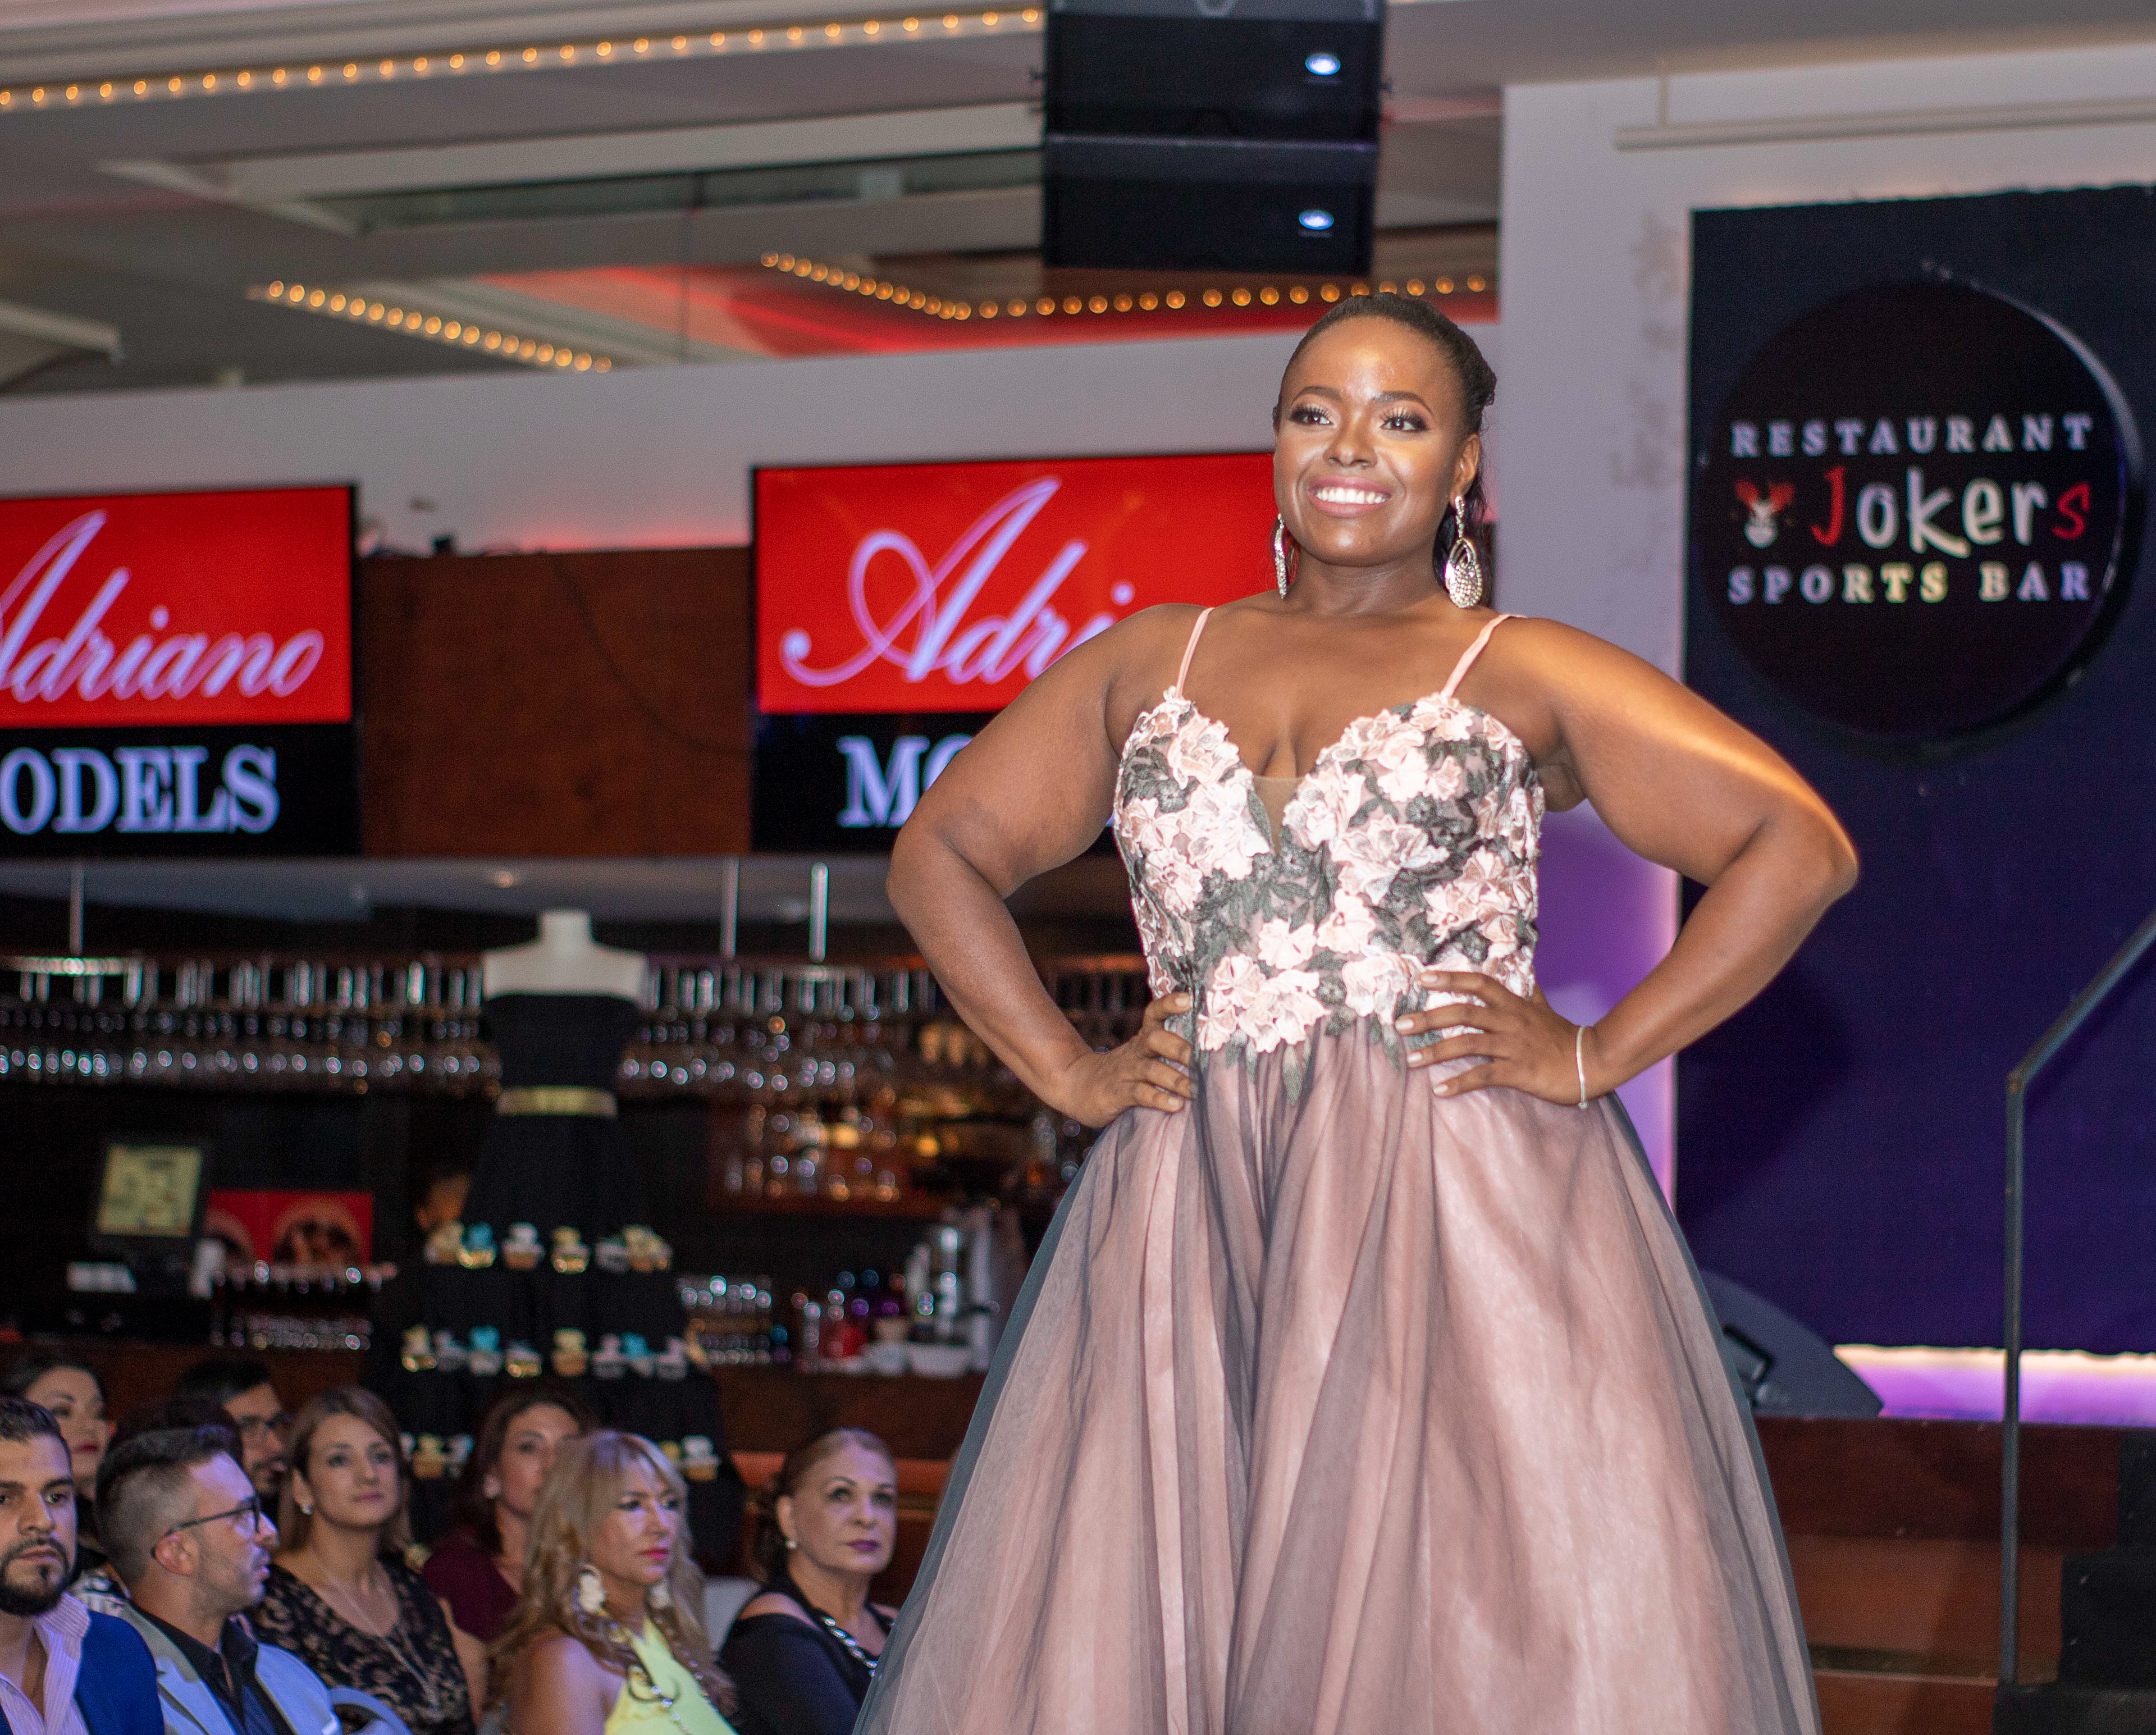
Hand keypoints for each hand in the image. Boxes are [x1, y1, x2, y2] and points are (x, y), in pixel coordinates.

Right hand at [1048, 992, 1194, 1127]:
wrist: (1079, 1087)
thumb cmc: (1125, 1071)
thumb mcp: (1143, 1055)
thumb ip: (1170, 1050)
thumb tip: (1212, 1052)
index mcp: (1143, 1039)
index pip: (1154, 1013)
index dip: (1169, 1004)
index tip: (1188, 999)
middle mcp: (1135, 1051)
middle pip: (1155, 1039)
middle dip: (1179, 1047)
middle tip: (1202, 1060)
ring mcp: (1126, 1072)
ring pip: (1151, 1069)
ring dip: (1175, 1079)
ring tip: (1195, 1089)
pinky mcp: (1118, 1093)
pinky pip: (1140, 1094)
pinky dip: (1159, 1099)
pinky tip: (1176, 1105)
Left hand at [1396, 971, 1602, 1105]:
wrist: (1594, 1061)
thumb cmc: (1566, 1038)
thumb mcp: (1545, 1010)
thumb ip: (1531, 995)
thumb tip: (1527, 976)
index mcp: (1514, 1005)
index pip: (1479, 984)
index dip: (1450, 979)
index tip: (1422, 978)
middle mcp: (1510, 1021)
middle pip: (1463, 1012)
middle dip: (1429, 1017)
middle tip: (1400, 1024)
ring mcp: (1514, 1046)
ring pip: (1468, 1044)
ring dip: (1436, 1052)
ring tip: (1411, 1060)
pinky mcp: (1519, 1071)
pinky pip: (1483, 1076)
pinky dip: (1460, 1083)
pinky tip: (1440, 1091)